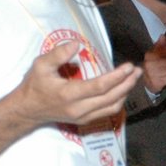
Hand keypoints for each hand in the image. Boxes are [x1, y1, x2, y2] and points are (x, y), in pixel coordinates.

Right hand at [11, 41, 141, 129]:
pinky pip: (107, 112)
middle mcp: (79, 108)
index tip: (128, 66)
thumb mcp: (40, 65)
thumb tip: (76, 44)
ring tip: (133, 78)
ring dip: (125, 93)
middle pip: (111, 98)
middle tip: (137, 70)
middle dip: (127, 84)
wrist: (28, 110)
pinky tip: (123, 90)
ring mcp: (83, 117)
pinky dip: (118, 101)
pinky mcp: (85, 120)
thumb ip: (58, 54)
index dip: (117, 77)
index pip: (100, 87)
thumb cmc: (34, 85)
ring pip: (112, 107)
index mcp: (69, 94)